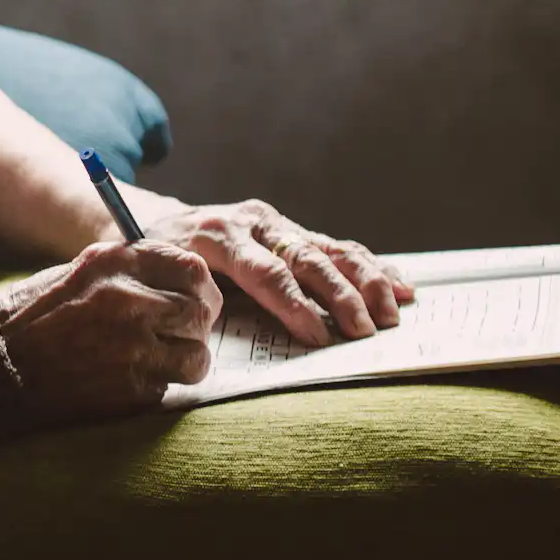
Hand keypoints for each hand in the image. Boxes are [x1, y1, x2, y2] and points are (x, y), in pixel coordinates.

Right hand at [0, 241, 221, 422]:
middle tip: (186, 334)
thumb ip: (134, 272)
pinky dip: (159, 384)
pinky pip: (169, 386)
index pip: (191, 267)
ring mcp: (130, 346)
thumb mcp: (84, 272)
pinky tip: (133, 377)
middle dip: (199, 325)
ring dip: (188, 360)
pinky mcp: (128, 388)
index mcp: (116, 263)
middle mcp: (128, 299)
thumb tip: (186, 281)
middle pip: (200, 311)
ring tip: (168, 360)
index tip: (198, 298)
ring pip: (196, 356)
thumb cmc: (38, 315)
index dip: (202, 286)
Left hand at [136, 198, 413, 346]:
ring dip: (367, 282)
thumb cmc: (157, 262)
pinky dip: (374, 268)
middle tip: (364, 331)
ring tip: (392, 314)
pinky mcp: (295, 230)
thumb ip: (191, 302)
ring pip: (332, 249)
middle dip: (340, 296)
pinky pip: (341, 247)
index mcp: (218, 235)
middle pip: (307, 259)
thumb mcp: (161, 279)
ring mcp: (278, 224)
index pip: (265, 272)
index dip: (293, 305)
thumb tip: (219, 336)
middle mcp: (254, 223)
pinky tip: (402, 286)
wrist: (158, 224)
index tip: (318, 336)